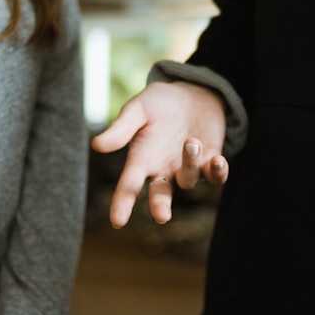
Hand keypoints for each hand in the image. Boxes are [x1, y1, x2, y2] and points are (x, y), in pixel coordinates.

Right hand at [91, 81, 229, 226]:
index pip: (128, 186)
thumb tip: (97, 146)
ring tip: (191, 141)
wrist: (192, 92)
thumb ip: (121, 128)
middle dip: (160, 206)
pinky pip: (215, 177)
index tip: (117, 222)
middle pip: (160, 195)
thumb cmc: (159, 102)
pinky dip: (218, 172)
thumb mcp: (137, 109)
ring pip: (188, 180)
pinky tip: (217, 160)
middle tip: (162, 215)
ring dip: (190, 164)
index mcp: (140, 159)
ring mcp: (187, 168)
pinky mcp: (210, 161)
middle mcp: (163, 169)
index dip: (122, 204)